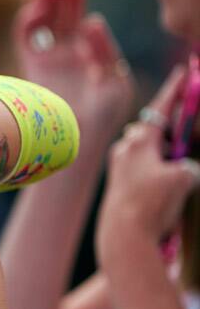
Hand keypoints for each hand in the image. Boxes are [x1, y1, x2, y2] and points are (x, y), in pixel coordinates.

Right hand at [13, 0, 134, 148]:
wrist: (75, 137)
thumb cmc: (102, 114)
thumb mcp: (114, 79)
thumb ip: (103, 50)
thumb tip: (90, 21)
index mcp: (87, 53)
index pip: (79, 19)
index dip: (76, 1)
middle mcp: (66, 54)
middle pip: (59, 17)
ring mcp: (47, 59)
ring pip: (41, 24)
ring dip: (41, 5)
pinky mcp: (30, 67)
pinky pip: (24, 39)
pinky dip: (26, 21)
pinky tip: (36, 9)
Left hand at [97, 66, 199, 251]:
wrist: (124, 236)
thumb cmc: (150, 204)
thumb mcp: (183, 179)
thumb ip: (189, 165)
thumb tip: (185, 169)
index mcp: (139, 141)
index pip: (162, 108)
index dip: (176, 91)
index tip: (184, 73)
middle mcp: (125, 150)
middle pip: (152, 128)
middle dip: (171, 124)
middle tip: (189, 124)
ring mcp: (120, 167)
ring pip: (146, 148)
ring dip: (163, 148)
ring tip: (180, 156)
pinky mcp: (120, 185)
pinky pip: (141, 166)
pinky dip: (157, 166)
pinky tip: (167, 178)